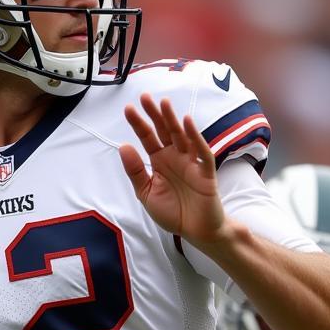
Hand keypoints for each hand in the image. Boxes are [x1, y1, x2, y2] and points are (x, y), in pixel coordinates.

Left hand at [118, 94, 228, 247]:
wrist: (196, 231)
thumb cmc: (173, 212)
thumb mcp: (146, 194)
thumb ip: (135, 172)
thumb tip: (123, 146)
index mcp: (160, 161)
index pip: (148, 138)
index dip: (139, 124)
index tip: (128, 109)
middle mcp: (176, 157)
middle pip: (165, 131)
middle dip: (155, 115)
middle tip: (145, 97)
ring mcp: (191, 163)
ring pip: (182, 137)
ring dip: (173, 120)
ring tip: (164, 104)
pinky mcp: (205, 173)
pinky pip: (201, 152)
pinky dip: (196, 137)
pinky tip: (187, 123)